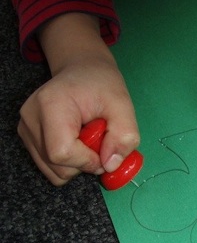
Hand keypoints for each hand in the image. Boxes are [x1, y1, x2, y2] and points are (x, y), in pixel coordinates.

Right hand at [17, 13, 139, 185]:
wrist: (82, 70)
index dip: (88, 160)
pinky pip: (51, 167)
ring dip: (79, 164)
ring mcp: (26, 130)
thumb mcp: (123, 105)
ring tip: (88, 138)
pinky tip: (78, 142)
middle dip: (86, 162)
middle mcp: (31, 119)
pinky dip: (71, 163)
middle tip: (100, 139)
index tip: (105, 149)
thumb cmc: (102, 84)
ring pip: (54, 172)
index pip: (62, 153)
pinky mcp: (29, 139)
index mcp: (51, 105)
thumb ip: (124, 136)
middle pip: (57, 167)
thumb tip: (111, 166)